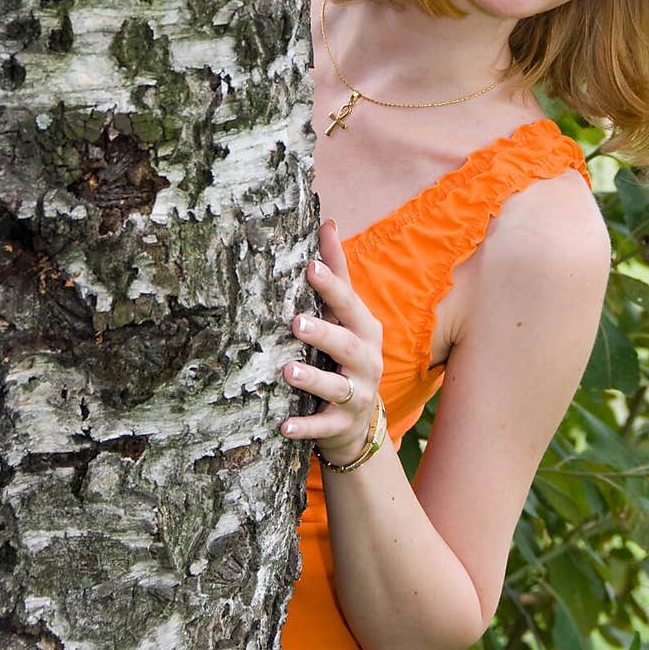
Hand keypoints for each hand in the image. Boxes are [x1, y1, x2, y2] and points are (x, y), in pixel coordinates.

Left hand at [280, 219, 383, 465]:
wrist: (359, 420)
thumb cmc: (344, 353)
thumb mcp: (346, 315)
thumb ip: (336, 272)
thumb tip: (327, 222)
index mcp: (363, 329)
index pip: (348, 303)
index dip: (331, 286)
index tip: (310, 267)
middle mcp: (365, 360)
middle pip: (346, 344)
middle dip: (324, 332)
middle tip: (295, 321)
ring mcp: (357, 394)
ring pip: (336, 387)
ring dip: (313, 379)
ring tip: (287, 370)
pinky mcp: (342, 424)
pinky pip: (324, 426)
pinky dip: (305, 427)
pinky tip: (283, 426)